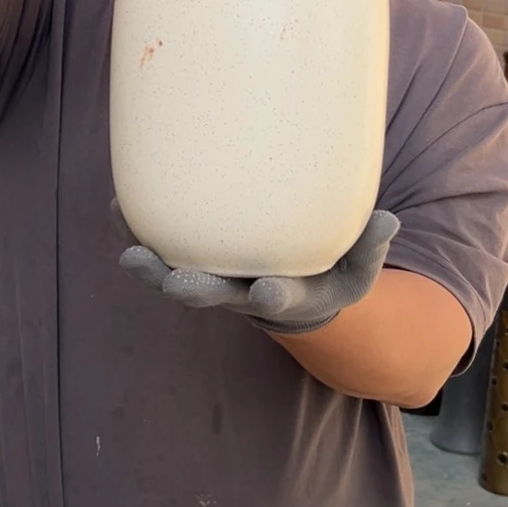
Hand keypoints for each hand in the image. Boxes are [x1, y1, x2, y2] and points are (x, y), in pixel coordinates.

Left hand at [114, 199, 399, 333]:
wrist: (289, 289)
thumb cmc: (327, 273)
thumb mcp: (358, 267)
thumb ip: (370, 246)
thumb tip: (388, 220)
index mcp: (287, 294)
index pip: (281, 300)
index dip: (274, 296)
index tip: (270, 290)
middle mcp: (242, 293)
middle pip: (214, 296)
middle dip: (195, 290)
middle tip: (177, 282)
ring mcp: (214, 278)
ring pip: (177, 278)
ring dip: (153, 270)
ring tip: (131, 255)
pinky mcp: (194, 258)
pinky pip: (162, 249)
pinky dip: (139, 235)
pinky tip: (119, 207)